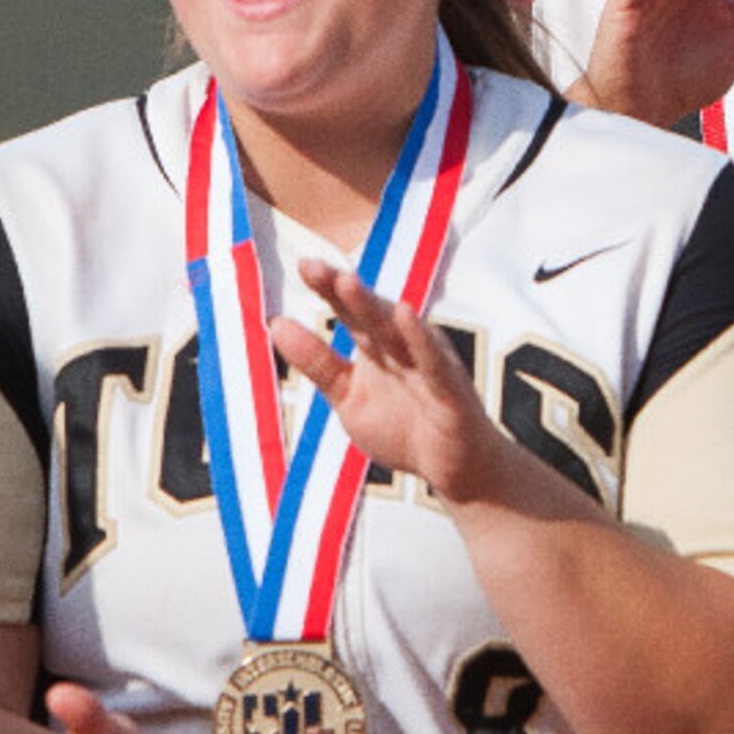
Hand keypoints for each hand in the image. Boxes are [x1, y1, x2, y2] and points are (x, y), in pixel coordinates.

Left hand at [271, 259, 508, 505]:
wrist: (457, 469)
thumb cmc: (405, 429)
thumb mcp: (349, 399)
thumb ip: (318, 363)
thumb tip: (276, 324)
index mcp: (378, 348)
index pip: (350, 313)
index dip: (328, 290)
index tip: (304, 264)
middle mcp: (403, 348)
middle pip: (370, 314)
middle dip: (343, 290)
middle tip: (312, 266)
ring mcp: (428, 366)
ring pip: (398, 331)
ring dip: (373, 307)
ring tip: (347, 282)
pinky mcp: (451, 390)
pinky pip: (434, 362)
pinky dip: (420, 339)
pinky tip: (406, 315)